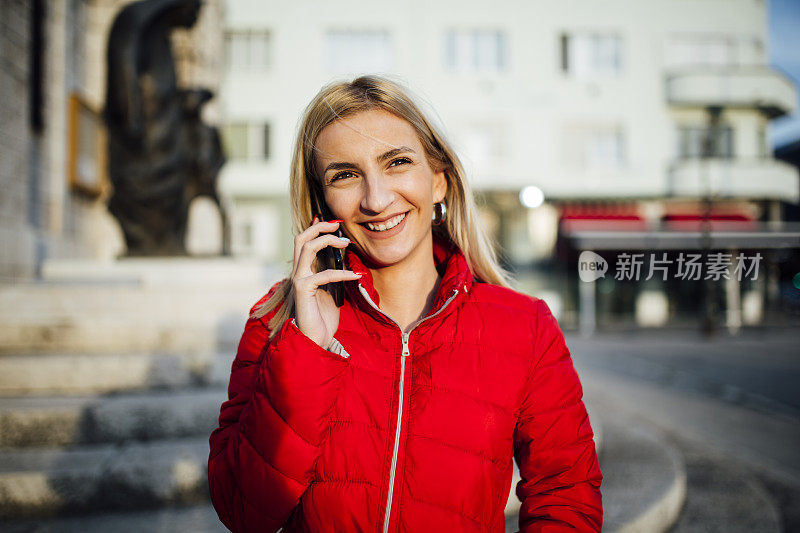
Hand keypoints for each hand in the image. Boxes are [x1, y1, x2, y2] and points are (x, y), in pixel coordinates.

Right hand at [291, 217, 361, 348]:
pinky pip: (324, 274)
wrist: (315, 339)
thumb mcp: (332, 289)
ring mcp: (298, 280)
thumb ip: (334, 273)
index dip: (317, 228)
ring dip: (327, 241)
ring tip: (346, 243)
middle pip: (301, 238)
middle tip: (338, 226)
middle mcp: (297, 272)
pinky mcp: (302, 289)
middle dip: (320, 227)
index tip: (336, 224)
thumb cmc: (323, 317)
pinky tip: (355, 276)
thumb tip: (346, 256)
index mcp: (304, 270)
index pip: (304, 241)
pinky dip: (341, 273)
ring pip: (307, 247)